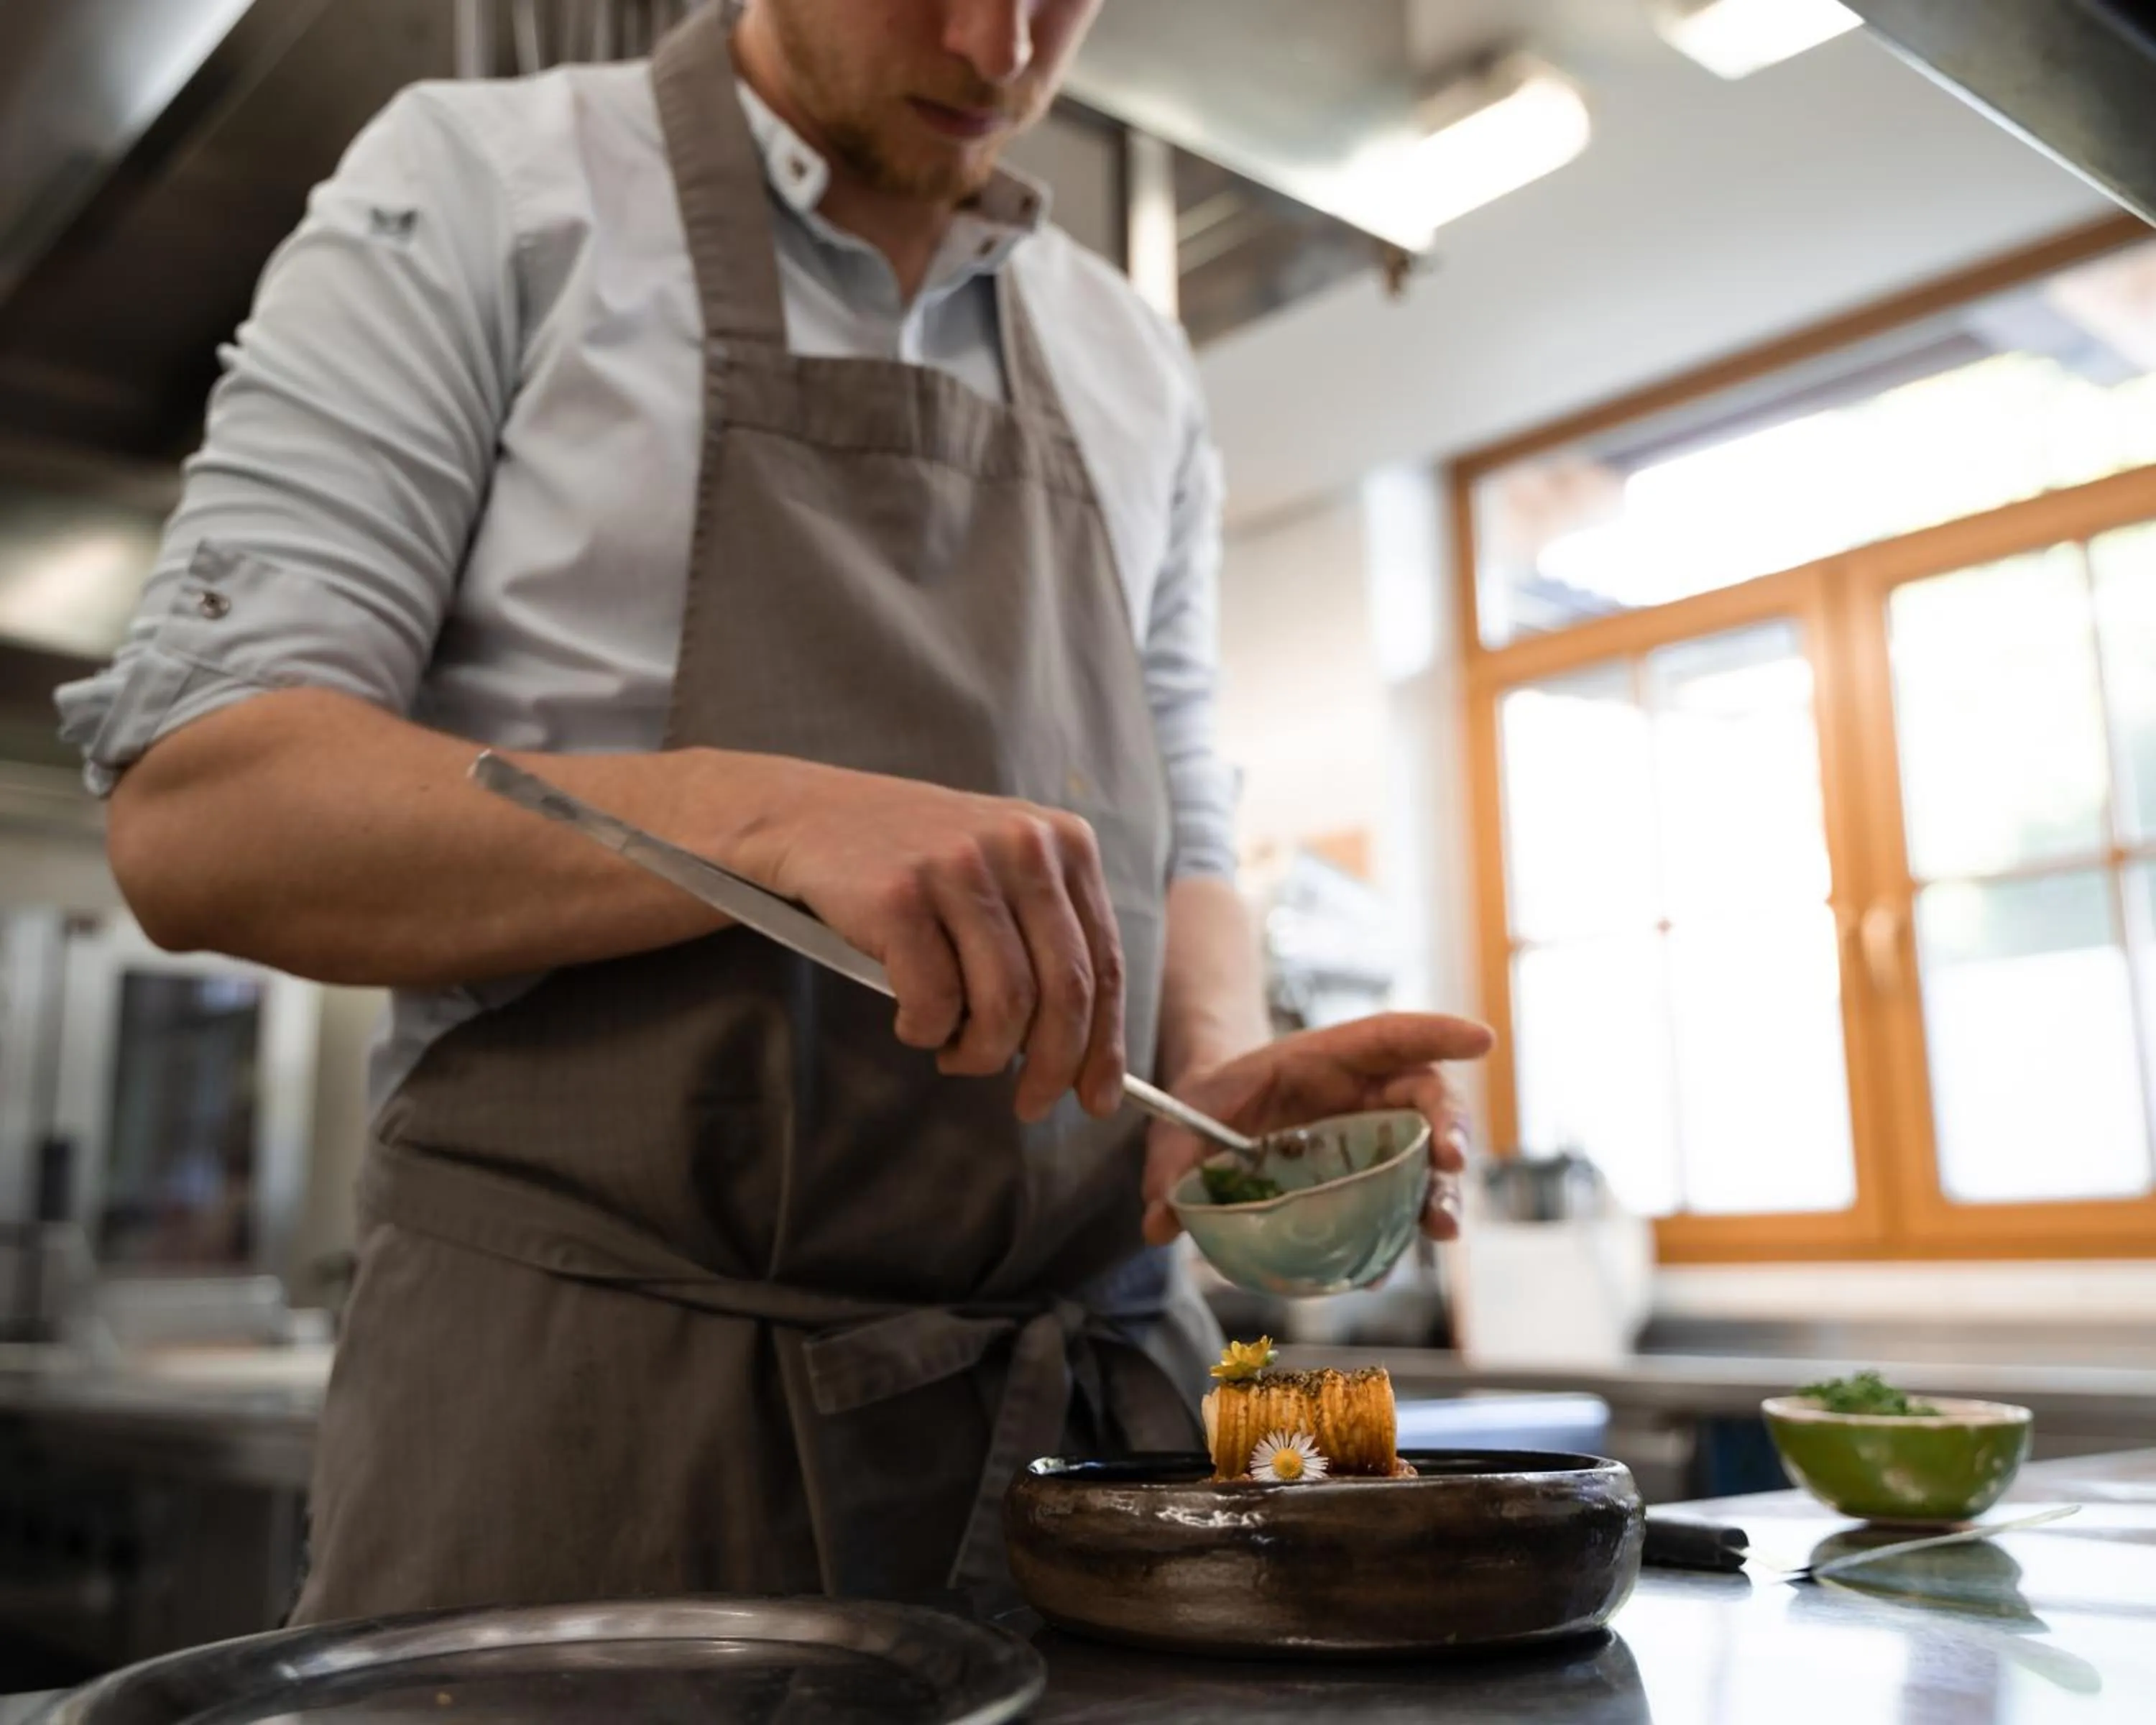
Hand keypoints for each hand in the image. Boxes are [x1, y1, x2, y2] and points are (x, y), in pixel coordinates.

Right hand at [710, 753, 1123, 1121]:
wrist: (811, 814)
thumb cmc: (916, 864)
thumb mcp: (1003, 875)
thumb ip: (1048, 944)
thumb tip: (1087, 1058)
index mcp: (1065, 842)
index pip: (1105, 964)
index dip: (1104, 1044)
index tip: (1097, 1098)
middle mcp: (1023, 846)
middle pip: (1066, 992)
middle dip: (1052, 1067)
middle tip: (1030, 1103)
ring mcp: (960, 866)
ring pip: (1006, 1006)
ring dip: (980, 1053)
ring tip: (954, 1052)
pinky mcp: (900, 894)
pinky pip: (935, 1001)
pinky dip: (925, 1031)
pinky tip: (912, 1022)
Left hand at [1141, 1012, 1495, 1245]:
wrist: (1208, 1128)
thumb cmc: (1205, 1108)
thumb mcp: (1181, 1124)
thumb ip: (1170, 1167)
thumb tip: (1160, 1222)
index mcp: (1327, 1057)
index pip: (1391, 1035)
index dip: (1438, 1033)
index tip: (1482, 1038)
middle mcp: (1364, 1095)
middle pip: (1427, 1101)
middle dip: (1451, 1128)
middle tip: (1451, 1161)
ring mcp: (1372, 1140)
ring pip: (1426, 1161)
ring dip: (1441, 1193)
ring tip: (1442, 1228)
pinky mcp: (1368, 1182)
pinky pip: (1397, 1206)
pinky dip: (1398, 1235)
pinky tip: (1379, 1269)